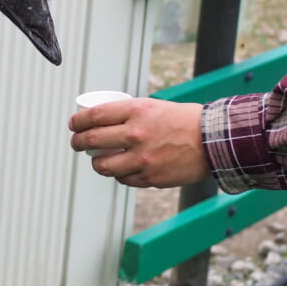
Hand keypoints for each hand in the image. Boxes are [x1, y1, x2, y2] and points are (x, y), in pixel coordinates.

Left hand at [68, 98, 208, 187]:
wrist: (212, 140)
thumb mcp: (152, 106)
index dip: (77, 121)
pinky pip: (123, 179)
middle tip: (76, 142)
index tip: (73, 124)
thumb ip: (127, 114)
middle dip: (78, 142)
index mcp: (135, 111)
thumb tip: (100, 120)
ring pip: (103, 166)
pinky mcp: (150, 178)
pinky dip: (118, 174)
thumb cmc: (183, 120)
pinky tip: (119, 169)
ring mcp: (142, 158)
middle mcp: (135, 134)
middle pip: (92, 140)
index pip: (93, 116)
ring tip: (96, 160)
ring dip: (95, 163)